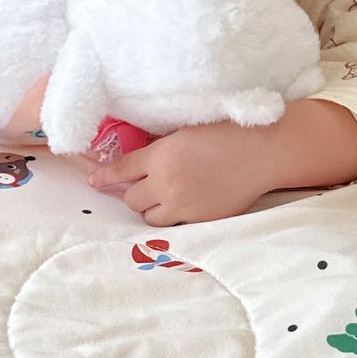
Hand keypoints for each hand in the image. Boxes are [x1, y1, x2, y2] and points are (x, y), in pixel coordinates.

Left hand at [85, 120, 277, 225]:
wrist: (262, 151)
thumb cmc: (228, 132)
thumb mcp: (186, 131)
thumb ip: (161, 147)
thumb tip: (144, 156)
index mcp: (161, 155)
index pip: (121, 170)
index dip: (104, 177)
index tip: (94, 181)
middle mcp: (166, 183)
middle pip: (132, 199)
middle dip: (134, 193)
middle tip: (142, 186)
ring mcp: (184, 205)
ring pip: (150, 217)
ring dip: (152, 208)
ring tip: (165, 198)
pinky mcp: (201, 220)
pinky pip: (176, 226)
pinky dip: (176, 217)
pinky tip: (185, 205)